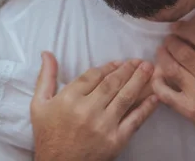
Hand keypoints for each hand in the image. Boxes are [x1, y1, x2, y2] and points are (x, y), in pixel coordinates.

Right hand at [30, 52, 157, 160]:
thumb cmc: (48, 135)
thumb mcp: (39, 104)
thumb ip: (45, 77)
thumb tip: (47, 53)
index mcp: (69, 98)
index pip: (92, 75)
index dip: (107, 67)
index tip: (118, 62)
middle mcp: (87, 109)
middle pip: (111, 83)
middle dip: (127, 70)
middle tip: (139, 61)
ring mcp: (104, 125)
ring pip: (125, 97)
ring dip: (139, 81)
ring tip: (149, 69)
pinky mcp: (116, 140)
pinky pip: (135, 120)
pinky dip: (146, 108)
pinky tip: (155, 97)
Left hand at [153, 9, 194, 153]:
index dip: (185, 29)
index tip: (176, 26)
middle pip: (183, 51)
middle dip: (171, 41)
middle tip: (167, 38)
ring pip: (172, 68)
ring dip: (162, 57)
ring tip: (161, 50)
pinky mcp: (190, 110)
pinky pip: (166, 92)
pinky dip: (157, 81)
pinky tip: (157, 73)